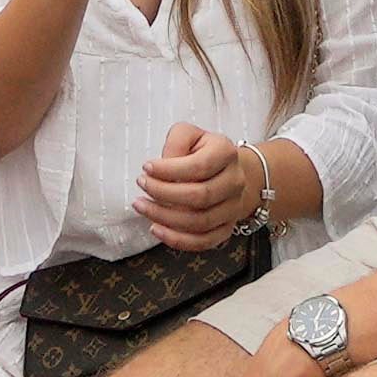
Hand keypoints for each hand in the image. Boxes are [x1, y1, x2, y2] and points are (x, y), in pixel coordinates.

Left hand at [137, 124, 267, 252]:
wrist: (229, 172)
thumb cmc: (202, 152)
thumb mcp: (189, 135)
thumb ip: (176, 142)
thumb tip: (161, 167)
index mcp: (227, 153)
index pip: (200, 166)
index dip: (170, 170)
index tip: (147, 168)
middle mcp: (235, 181)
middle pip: (200, 196)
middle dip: (164, 193)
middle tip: (142, 186)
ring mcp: (233, 207)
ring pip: (200, 222)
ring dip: (165, 217)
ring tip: (141, 206)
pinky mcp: (227, 228)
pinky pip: (204, 241)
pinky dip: (178, 239)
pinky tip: (157, 229)